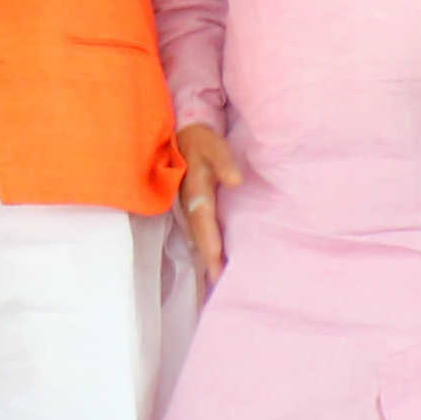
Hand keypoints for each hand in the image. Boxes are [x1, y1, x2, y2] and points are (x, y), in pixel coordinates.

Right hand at [174, 123, 242, 291]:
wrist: (185, 137)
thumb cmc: (203, 143)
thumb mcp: (214, 146)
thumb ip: (224, 161)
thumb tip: (235, 180)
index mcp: (195, 190)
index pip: (203, 219)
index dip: (209, 239)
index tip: (217, 260)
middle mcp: (188, 204)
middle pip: (198, 235)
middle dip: (208, 258)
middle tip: (219, 282)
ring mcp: (188, 208)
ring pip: (197, 236)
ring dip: (207, 257)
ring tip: (218, 279)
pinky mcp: (193, 209)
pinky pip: (200, 232)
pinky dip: (206, 247)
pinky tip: (215, 260)